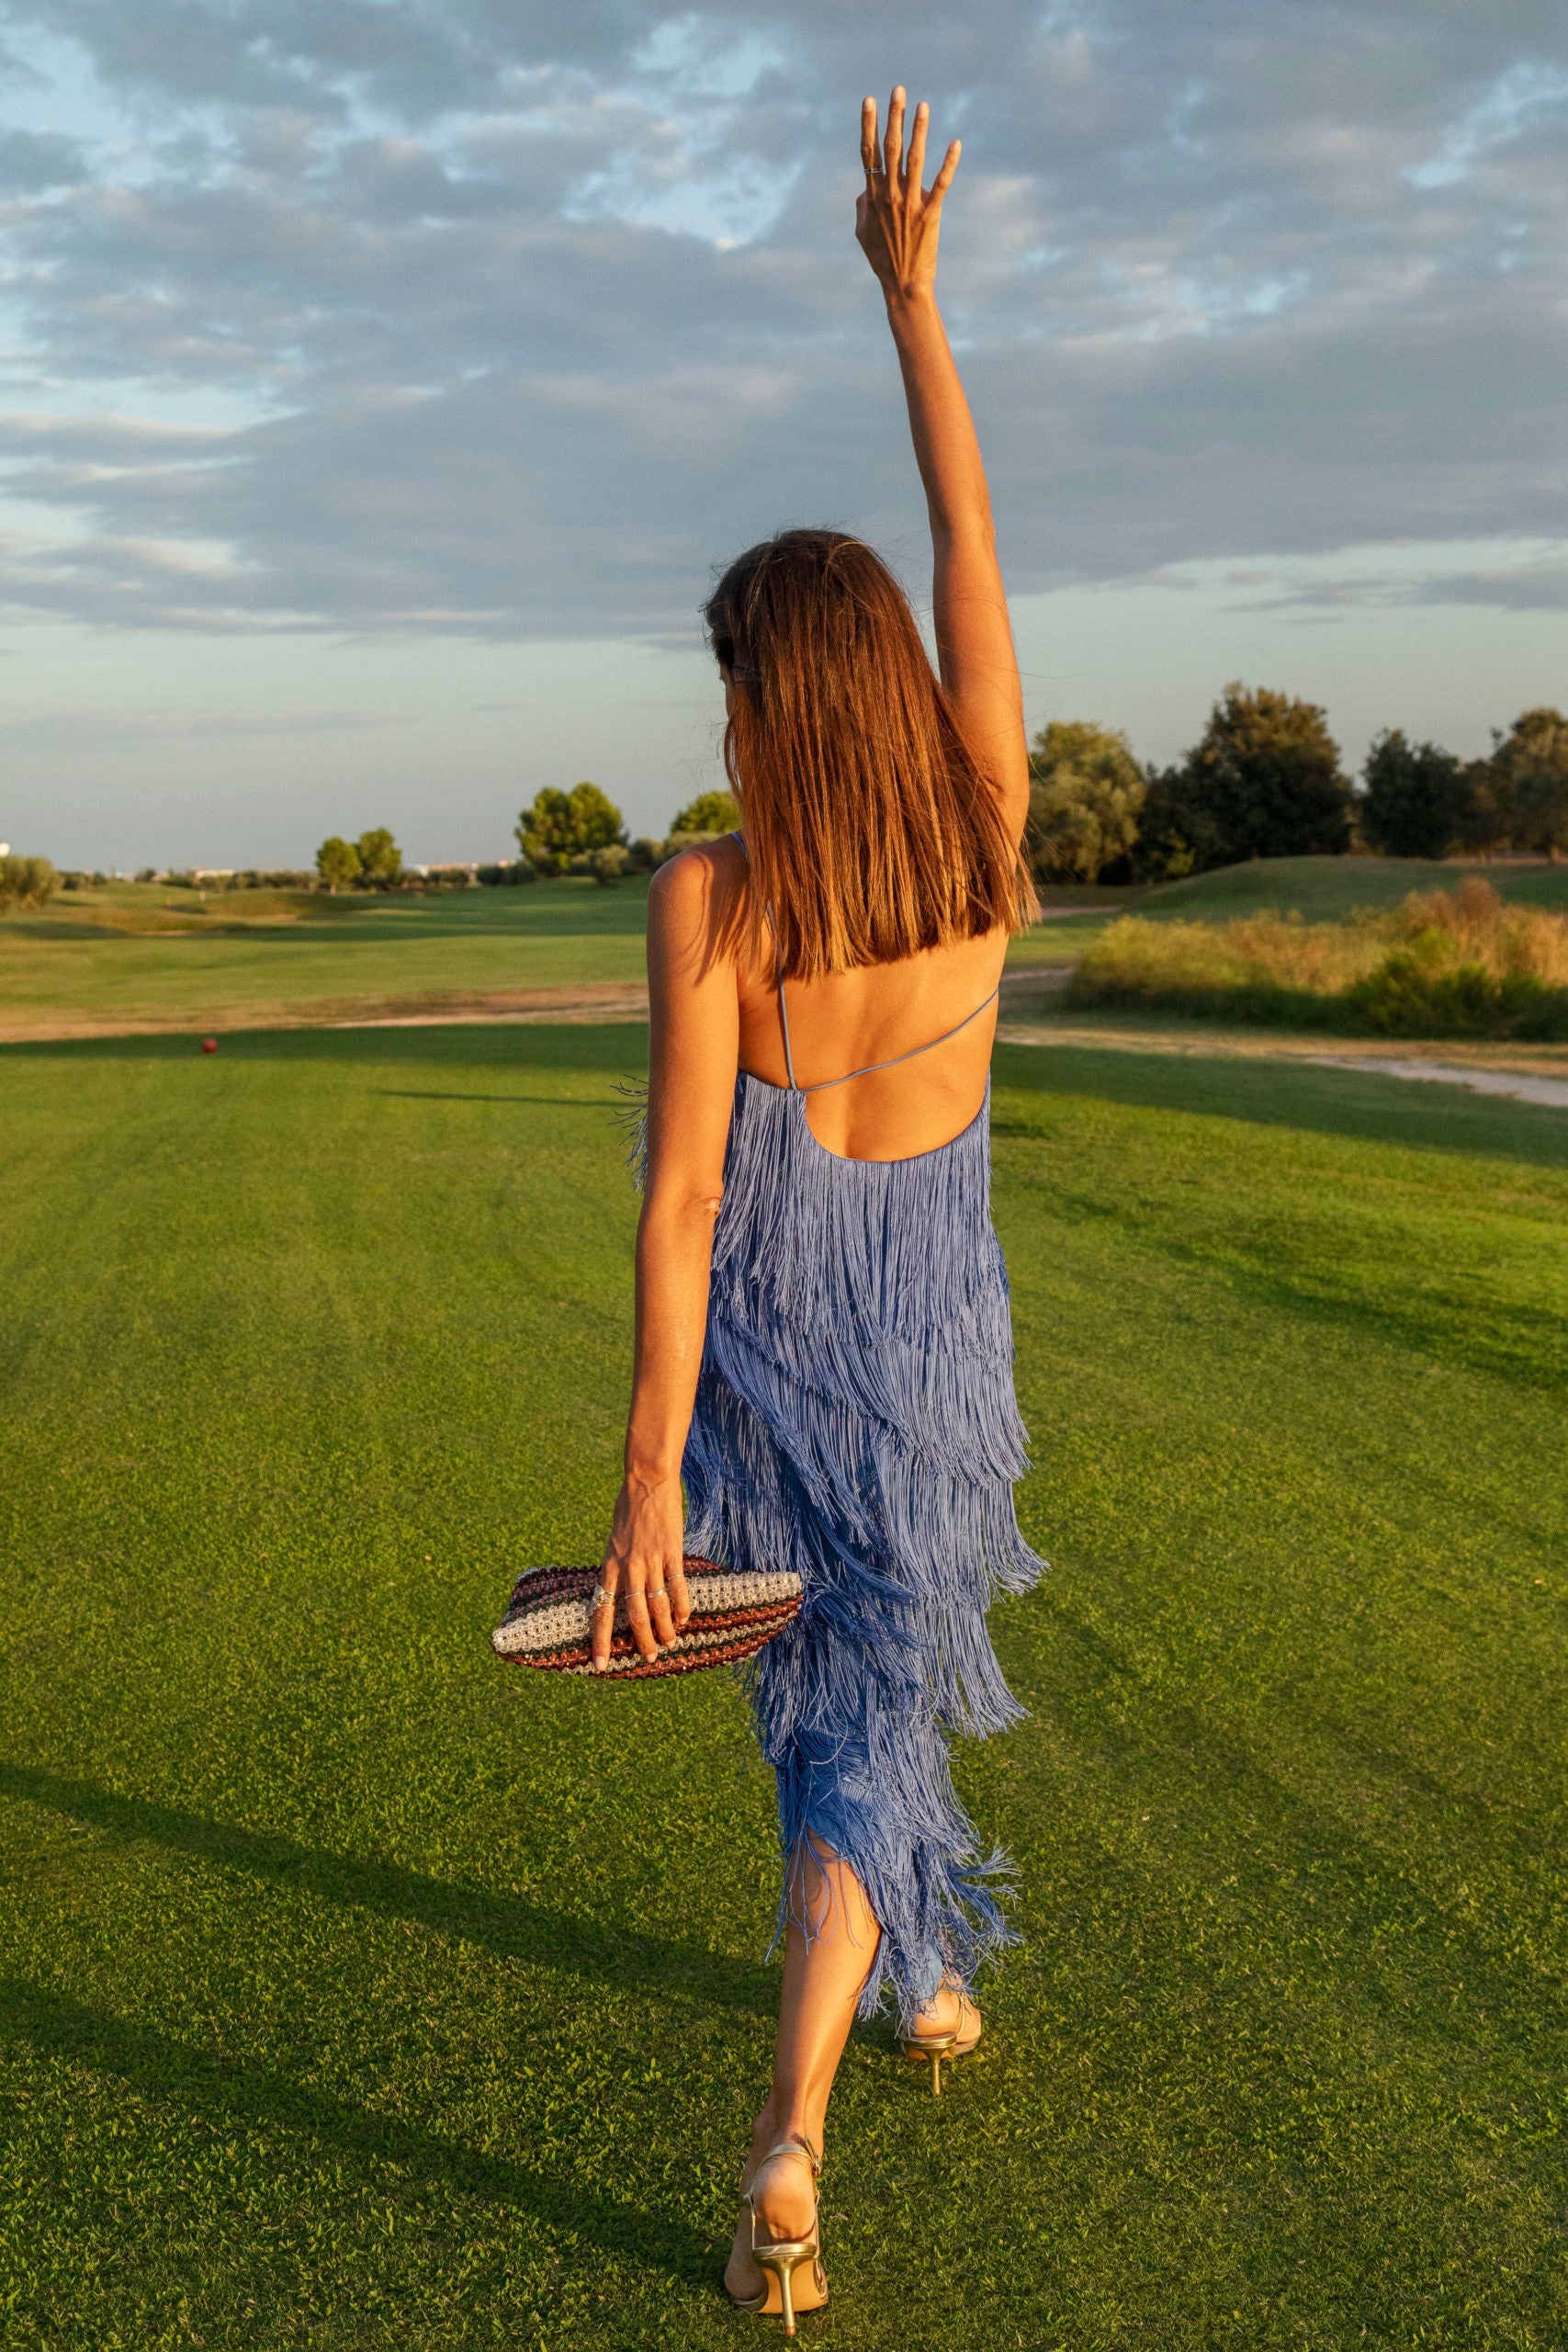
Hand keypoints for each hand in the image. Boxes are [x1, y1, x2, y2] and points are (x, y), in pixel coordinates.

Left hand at [592, 1471, 690, 1671]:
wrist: (646, 1481)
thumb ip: (617, 1564)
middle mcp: (628, 1567)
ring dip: (665, 1629)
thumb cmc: (628, 1507)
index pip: (601, 1611)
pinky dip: (682, 1606)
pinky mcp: (672, 1552)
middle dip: (641, 1641)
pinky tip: (685, 1618)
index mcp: (609, 1565)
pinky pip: (677, 1587)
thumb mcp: (614, 1538)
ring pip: (657, 1606)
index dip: (601, 1640)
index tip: (599, 1664)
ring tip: (670, 1643)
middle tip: (649, 1658)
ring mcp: (651, 1561)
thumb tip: (620, 1587)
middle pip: (633, 1616)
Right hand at [855, 86, 959, 303]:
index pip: (868, 153)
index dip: (868, 125)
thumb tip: (863, 189)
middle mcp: (890, 196)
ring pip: (914, 160)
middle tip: (899, 90)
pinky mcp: (930, 214)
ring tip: (923, 106)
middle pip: (891, 148)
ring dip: (919, 130)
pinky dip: (949, 163)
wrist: (903, 286)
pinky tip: (956, 143)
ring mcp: (910, 204)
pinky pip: (941, 184)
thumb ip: (861, 208)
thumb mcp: (862, 235)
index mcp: (873, 197)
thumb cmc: (882, 261)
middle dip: (894, 116)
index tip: (868, 101)